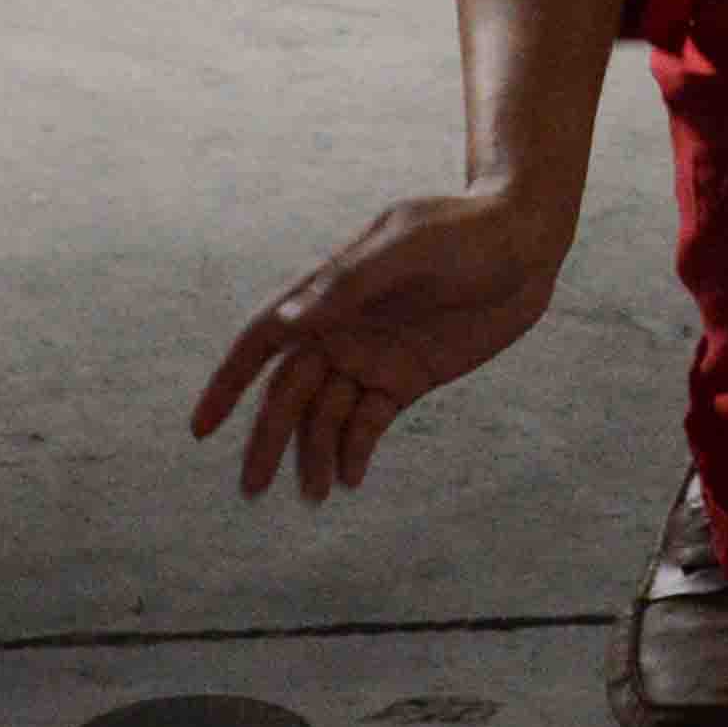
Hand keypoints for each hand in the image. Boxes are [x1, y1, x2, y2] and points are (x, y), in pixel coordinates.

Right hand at [191, 184, 575, 500]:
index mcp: (329, 292)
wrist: (525, 242)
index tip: (202, 428)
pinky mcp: (407, 379)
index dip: (229, 383)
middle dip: (268, 438)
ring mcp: (373, 356)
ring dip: (314, 454)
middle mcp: (342, 328)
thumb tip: (289, 324)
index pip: (263, 340)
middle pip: (289, 393)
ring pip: (326, 415)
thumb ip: (350, 285)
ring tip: (313, 495)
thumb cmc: (463, 231)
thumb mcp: (408, 249)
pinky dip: (354, 450)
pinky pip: (368, 423)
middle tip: (252, 488)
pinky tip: (350, 478)